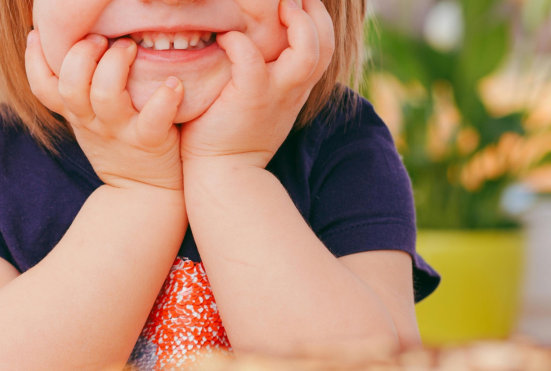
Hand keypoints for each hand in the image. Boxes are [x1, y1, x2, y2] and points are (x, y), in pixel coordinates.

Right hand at [25, 31, 184, 190]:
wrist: (145, 193)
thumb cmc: (120, 146)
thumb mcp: (89, 121)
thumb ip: (80, 90)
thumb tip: (74, 44)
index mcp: (76, 113)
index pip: (43, 87)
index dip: (34, 60)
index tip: (39, 33)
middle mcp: (93, 121)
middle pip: (70, 85)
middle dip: (81, 54)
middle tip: (100, 38)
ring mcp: (120, 131)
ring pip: (105, 96)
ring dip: (115, 65)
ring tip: (130, 47)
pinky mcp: (149, 141)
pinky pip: (153, 119)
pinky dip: (164, 99)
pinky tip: (172, 83)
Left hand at [180, 0, 334, 169]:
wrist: (224, 174)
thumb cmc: (232, 134)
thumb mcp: (260, 100)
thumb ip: (265, 72)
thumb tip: (250, 38)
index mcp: (297, 86)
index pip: (324, 44)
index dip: (316, 17)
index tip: (297, 0)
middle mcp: (294, 88)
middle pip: (326, 42)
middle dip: (313, 11)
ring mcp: (276, 93)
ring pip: (307, 51)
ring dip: (296, 22)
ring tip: (276, 7)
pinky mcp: (250, 98)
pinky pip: (251, 58)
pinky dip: (238, 42)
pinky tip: (225, 39)